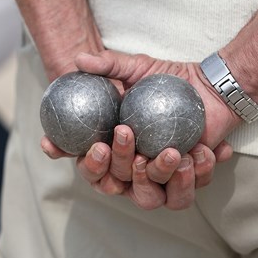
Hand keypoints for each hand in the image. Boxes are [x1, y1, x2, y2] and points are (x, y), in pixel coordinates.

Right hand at [41, 50, 236, 209]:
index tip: (51, 143)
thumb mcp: (135, 67)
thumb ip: (108, 65)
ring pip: (148, 197)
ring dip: (157, 176)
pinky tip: (202, 150)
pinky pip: (187, 190)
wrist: (206, 86)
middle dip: (115, 163)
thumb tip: (79, 59)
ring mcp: (157, 178)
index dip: (61, 153)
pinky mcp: (187, 181)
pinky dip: (197, 173)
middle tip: (124, 133)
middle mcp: (130, 167)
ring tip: (172, 152)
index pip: (80, 155)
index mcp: (112, 144)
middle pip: (111, 183)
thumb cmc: (164, 79)